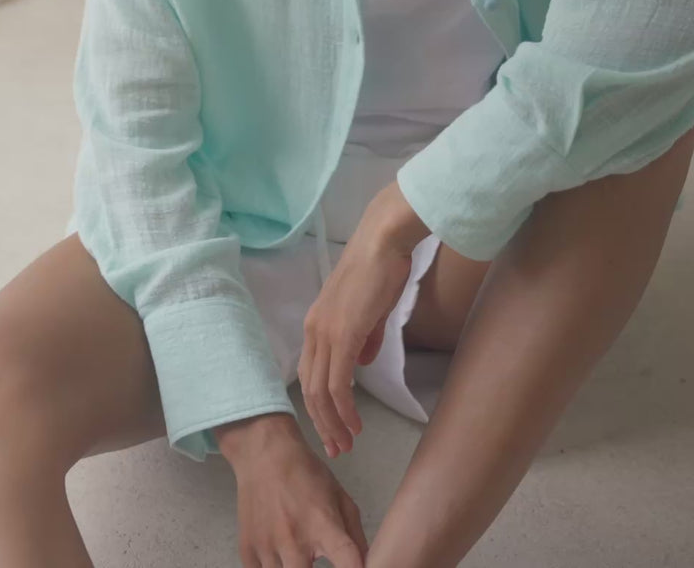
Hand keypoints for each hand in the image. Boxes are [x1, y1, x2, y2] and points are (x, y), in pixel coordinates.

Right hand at [233, 423, 368, 567]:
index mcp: (324, 525)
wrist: (264, 454)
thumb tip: (365, 567)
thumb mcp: (339, 497)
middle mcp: (295, 540)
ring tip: (294, 554)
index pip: (348, 563)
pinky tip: (276, 554)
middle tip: (312, 559)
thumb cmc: (305, 474)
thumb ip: (355, 536)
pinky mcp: (247, 549)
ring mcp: (268, 546)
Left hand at [297, 201, 415, 457]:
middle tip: (337, 448)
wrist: (383, 243)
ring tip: (347, 443)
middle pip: (310, 389)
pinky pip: (338, 383)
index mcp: (316, 324)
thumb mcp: (370, 311)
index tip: (333, 428)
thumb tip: (363, 361)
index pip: (310, 374)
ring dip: (333, 422)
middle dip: (323, 423)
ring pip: (321, 392)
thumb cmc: (381, 270)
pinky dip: (344, 409)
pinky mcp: (343, 336)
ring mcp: (326, 333)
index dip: (319, 405)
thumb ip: (364, 338)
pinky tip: (355, 423)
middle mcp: (314, 331)